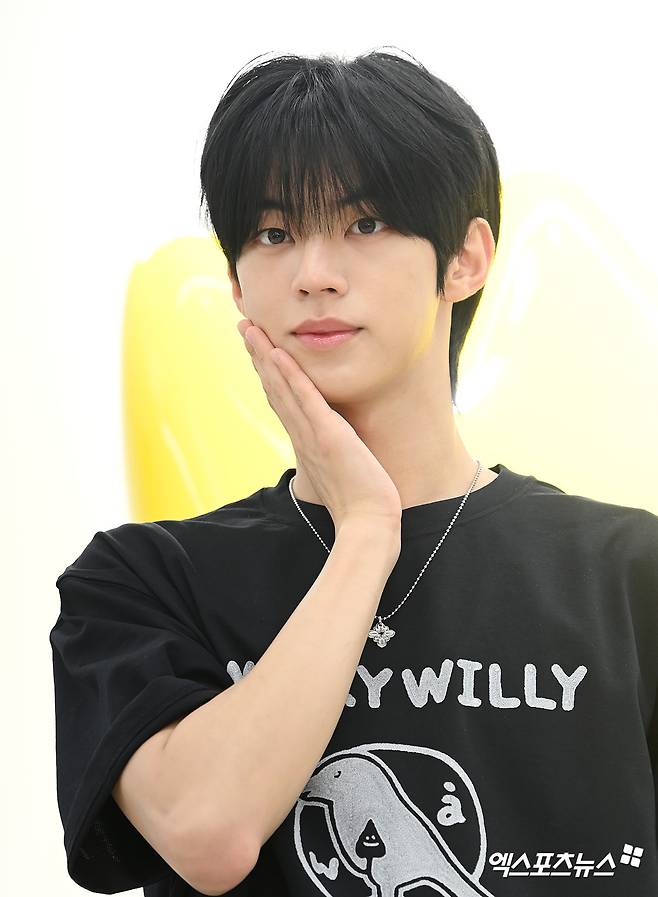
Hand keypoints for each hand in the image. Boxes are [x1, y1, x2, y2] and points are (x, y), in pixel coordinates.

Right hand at [236, 319, 401, 536]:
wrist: (368, 524)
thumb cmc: (358, 505)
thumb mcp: (337, 477)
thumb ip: (325, 465)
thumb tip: (320, 467)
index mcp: (304, 442)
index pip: (281, 400)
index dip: (267, 372)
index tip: (258, 349)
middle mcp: (302, 435)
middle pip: (274, 387)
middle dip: (258, 355)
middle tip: (244, 326)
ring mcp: (312, 434)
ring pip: (282, 388)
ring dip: (265, 356)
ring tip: (251, 329)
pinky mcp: (327, 435)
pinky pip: (305, 399)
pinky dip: (290, 376)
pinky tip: (277, 354)